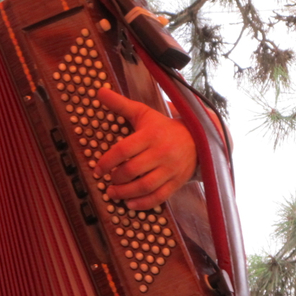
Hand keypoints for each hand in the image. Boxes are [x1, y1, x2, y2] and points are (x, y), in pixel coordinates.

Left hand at [92, 87, 196, 210]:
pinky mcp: (177, 182)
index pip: (123, 150)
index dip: (106, 162)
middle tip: (107, 181)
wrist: (198, 138)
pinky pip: (159, 197)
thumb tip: (99, 91)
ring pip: (144, 186)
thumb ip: (120, 105)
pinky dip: (143, 204)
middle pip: (132, 170)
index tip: (97, 169)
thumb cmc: (163, 126)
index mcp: (151, 135)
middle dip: (115, 178)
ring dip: (125, 193)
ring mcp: (170, 169)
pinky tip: (130, 204)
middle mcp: (161, 152)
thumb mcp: (143, 113)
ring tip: (113, 193)